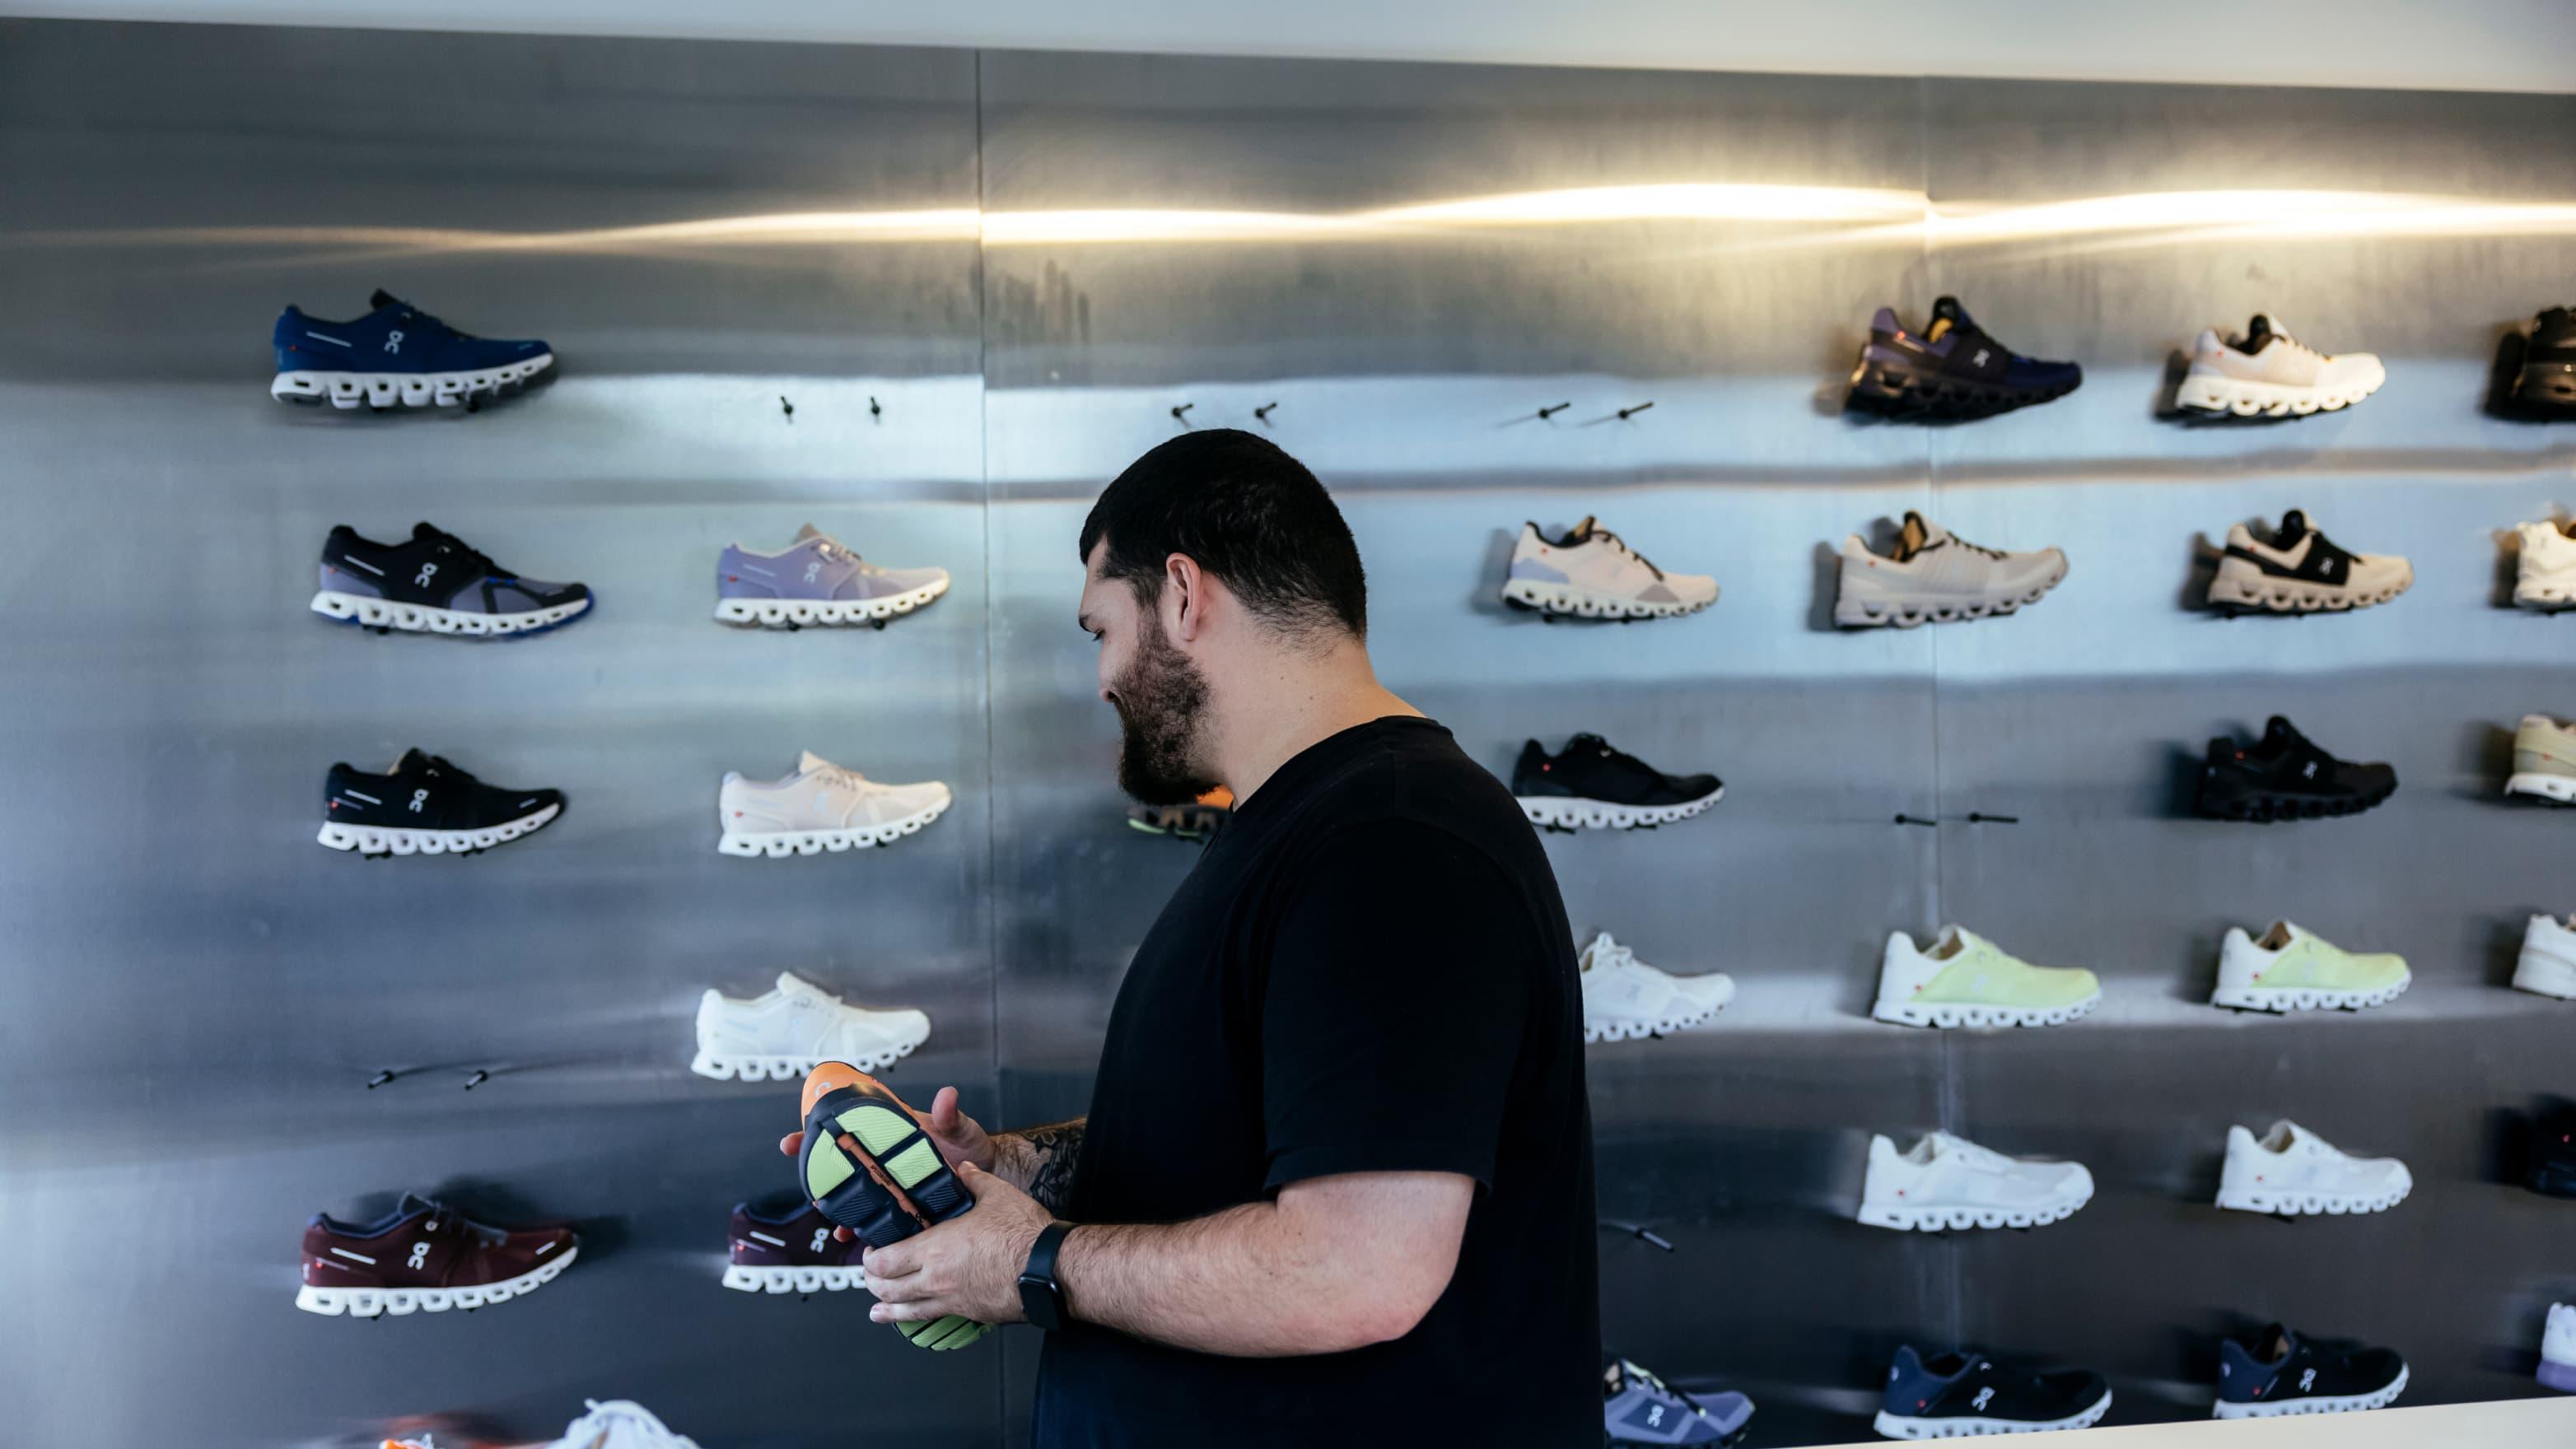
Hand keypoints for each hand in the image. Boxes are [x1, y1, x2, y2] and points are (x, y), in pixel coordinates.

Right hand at [777, 1084, 997, 1242]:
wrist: (988, 1176)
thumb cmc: (971, 1147)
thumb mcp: (961, 1128)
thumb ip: (951, 1115)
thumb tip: (946, 1097)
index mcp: (892, 1135)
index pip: (848, 1129)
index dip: (816, 1135)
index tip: (792, 1142)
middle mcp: (884, 1161)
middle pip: (841, 1167)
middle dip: (818, 1177)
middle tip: (811, 1188)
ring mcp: (891, 1186)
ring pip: (854, 1196)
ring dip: (839, 1208)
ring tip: (833, 1218)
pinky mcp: (902, 1209)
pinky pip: (875, 1219)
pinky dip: (862, 1229)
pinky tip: (855, 1239)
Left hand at [860, 1162, 1054, 1327]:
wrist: (1049, 1270)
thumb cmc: (1023, 1235)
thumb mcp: (997, 1195)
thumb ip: (974, 1181)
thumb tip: (965, 1169)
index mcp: (935, 1248)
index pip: (885, 1261)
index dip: (871, 1258)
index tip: (871, 1250)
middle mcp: (936, 1279)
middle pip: (887, 1289)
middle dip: (872, 1283)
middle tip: (870, 1275)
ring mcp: (951, 1300)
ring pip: (905, 1311)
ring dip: (886, 1309)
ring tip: (876, 1310)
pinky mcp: (968, 1313)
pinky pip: (932, 1319)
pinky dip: (915, 1320)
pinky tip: (913, 1320)